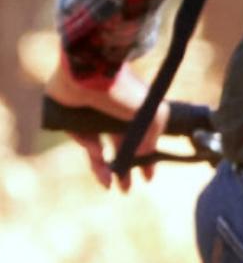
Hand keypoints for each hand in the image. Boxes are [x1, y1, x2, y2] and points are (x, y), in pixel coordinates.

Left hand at [42, 55, 146, 189]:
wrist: (91, 74)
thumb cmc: (125, 92)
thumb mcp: (151, 118)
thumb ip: (149, 140)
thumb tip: (144, 158)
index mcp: (134, 113)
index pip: (140, 140)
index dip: (145, 160)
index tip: (148, 177)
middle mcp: (113, 116)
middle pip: (118, 147)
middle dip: (123, 170)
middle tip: (127, 188)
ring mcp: (91, 118)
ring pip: (98, 148)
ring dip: (104, 168)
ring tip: (110, 185)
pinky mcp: (71, 120)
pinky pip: (82, 140)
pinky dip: (91, 152)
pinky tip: (100, 159)